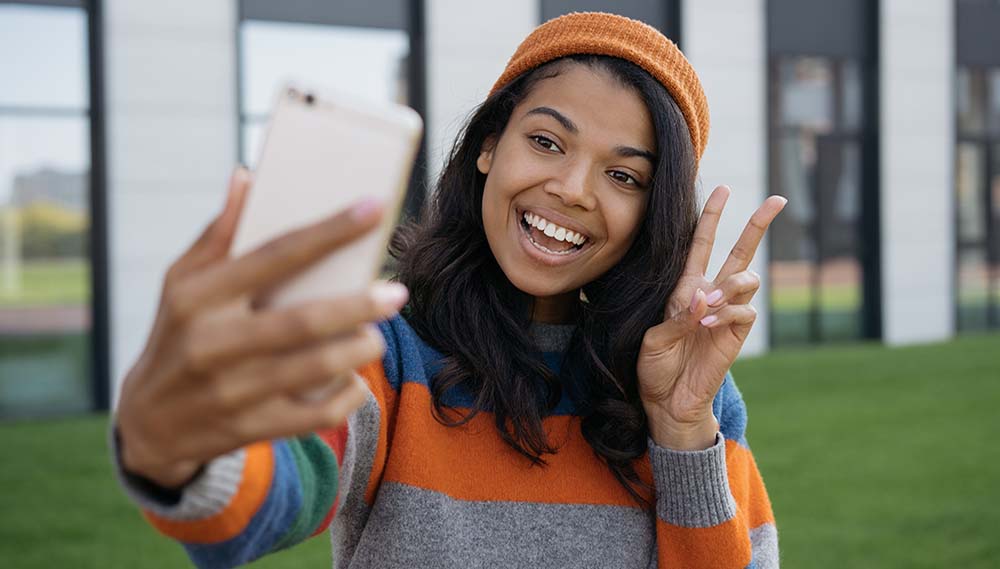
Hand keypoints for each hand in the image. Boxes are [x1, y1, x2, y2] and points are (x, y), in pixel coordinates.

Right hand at [115, 168, 407, 487]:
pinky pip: (315, 415)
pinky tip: (358, 379)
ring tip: (378, 335)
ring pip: (315, 369)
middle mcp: (213, 342)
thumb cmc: (178, 334)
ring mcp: (231, 390)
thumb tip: (247, 176)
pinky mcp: (249, 428)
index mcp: (200, 295)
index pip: (276, 254)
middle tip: (396, 294)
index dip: (330, 231)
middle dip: (358, 306)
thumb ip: (218, 233)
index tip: (375, 208)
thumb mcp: (182, 281)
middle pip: (303, 321)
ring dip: (359, 350)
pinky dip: (347, 395)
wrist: (149, 423)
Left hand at [637, 185, 785, 449]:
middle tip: (777, 200)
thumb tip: (705, 296)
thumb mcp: (654, 337)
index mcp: (685, 288)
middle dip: (758, 225)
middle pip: (740, 251)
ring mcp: (727, 314)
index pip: (701, 245)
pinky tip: (707, 323)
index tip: (722, 188)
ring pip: (746, 278)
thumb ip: (678, 316)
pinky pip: (745, 312)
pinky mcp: (737, 335)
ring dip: (729, 286)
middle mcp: (711, 294)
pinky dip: (727, 312)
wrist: (667, 400)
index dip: (711, 217)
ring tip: (707, 306)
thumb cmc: (655, 366)